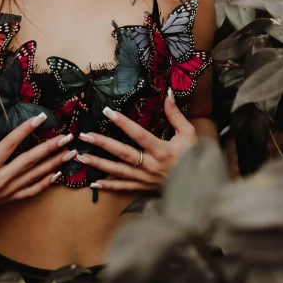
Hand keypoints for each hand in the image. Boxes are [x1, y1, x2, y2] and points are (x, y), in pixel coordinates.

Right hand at [0, 108, 75, 220]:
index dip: (26, 130)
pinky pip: (31, 191)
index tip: (41, 118)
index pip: (10, 144)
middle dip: (50, 148)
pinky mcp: (9, 199)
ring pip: (35, 176)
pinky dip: (46, 182)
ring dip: (54, 163)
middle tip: (66, 136)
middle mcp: (0, 180)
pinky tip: (58, 173)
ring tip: (70, 152)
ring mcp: (7, 191)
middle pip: (30, 161)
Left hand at [74, 89, 196, 191]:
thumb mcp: (189, 134)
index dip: (123, 122)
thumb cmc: (194, 157)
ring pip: (118, 171)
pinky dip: (109, 186)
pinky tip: (94, 182)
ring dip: (99, 164)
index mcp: (161, 150)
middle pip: (122, 153)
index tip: (107, 112)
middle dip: (102, 144)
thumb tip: (168, 94)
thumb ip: (176, 115)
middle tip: (84, 136)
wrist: (201, 187)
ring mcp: (145, 178)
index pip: (138, 134)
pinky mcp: (143, 188)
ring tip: (82, 156)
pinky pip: (123, 188)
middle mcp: (151, 165)